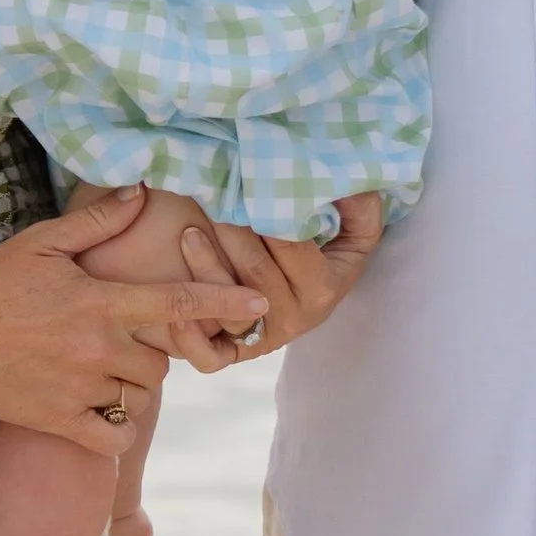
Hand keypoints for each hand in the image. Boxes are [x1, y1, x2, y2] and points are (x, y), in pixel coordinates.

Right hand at [0, 189, 268, 449]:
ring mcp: (81, 388)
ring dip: (135, 384)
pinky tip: (102, 409)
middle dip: (156, 348)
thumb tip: (140, 191)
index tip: (259, 306)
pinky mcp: (61, 421)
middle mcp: (99, 348)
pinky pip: (113, 437)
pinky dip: (116, 428)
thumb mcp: (44, 242)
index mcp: (101, 302)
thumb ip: (97, 222)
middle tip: (125, 336)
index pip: (177, 301)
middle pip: (163, 357)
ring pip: (140, 395)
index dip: (223, 302)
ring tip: (105, 367)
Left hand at [170, 194, 383, 367]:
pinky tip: (175, 301)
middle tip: (211, 195)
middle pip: (254, 270)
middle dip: (230, 229)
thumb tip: (353, 182)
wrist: (313, 296)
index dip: (267, 210)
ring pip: (227, 306)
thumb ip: (360, 206)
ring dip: (203, 265)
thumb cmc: (331, 250)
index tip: (249, 178)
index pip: (290, 244)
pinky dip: (189, 336)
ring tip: (189, 230)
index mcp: (325, 288)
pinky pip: (209, 357)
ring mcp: (265, 338)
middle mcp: (296, 318)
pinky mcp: (237, 354)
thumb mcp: (357, 228)